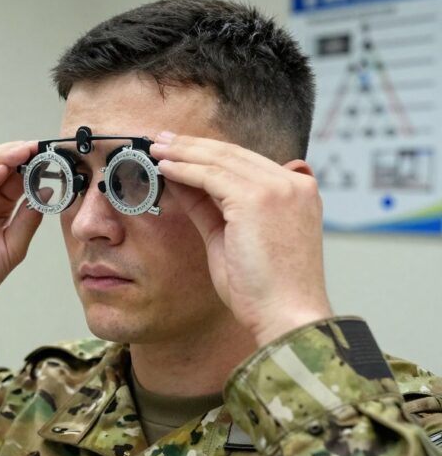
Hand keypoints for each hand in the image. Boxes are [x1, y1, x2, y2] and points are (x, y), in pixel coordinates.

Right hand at [0, 141, 43, 336]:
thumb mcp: (12, 247)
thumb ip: (28, 220)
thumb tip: (48, 192)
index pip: (18, 177)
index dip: (35, 166)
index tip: (55, 158)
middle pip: (0, 165)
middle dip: (21, 154)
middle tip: (40, 147)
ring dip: (3, 157)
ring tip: (23, 152)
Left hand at [150, 132, 332, 345]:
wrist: (286, 315)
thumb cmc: (262, 289)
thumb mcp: (232, 239)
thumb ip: (211, 209)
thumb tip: (183, 185)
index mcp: (297, 192)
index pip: (244, 162)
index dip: (208, 154)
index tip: (180, 150)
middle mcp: (294, 183)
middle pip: (232, 154)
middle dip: (191, 146)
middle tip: (162, 139)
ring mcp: (279, 188)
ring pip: (220, 160)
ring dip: (183, 153)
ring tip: (156, 149)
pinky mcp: (258, 198)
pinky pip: (211, 176)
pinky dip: (184, 170)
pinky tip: (164, 167)